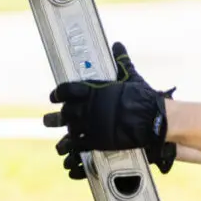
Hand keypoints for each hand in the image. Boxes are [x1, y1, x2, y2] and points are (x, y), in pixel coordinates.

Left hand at [44, 41, 175, 179]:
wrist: (153, 118)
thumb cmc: (142, 97)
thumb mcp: (130, 76)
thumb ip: (121, 61)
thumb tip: (117, 45)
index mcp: (93, 89)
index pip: (67, 89)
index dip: (58, 93)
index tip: (54, 97)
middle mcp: (88, 107)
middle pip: (65, 113)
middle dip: (55, 118)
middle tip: (47, 121)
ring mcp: (91, 125)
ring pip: (69, 132)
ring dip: (62, 139)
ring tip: (58, 145)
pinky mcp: (97, 141)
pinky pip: (79, 147)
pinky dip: (73, 151)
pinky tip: (70, 154)